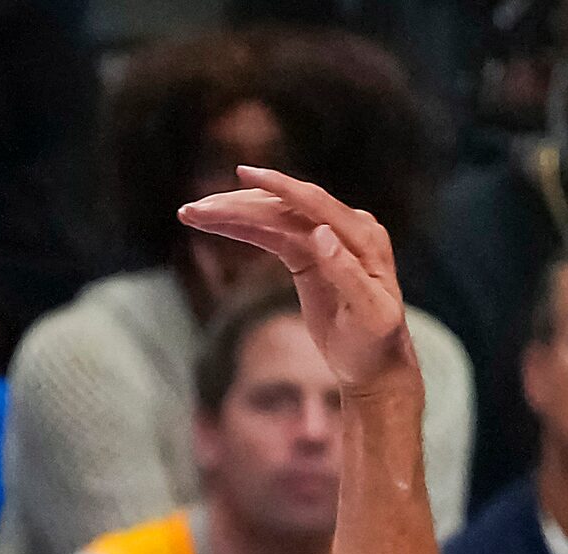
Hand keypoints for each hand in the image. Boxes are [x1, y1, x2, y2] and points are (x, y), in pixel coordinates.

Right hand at [177, 166, 415, 396]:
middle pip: (285, 208)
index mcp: (365, 238)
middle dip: (239, 205)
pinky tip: (212, 223)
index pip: (315, 204)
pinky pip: (270, 234)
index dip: (279, 188)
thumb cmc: (376, 343)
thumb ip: (346, 273)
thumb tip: (320, 233)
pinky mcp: (307, 253)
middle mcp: (346, 229)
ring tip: (191, 213)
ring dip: (232, 213)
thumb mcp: (369, 313)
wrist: (377, 366)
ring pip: (273, 218)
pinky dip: (242, 228)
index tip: (244, 174)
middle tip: (194, 209)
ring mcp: (325, 239)